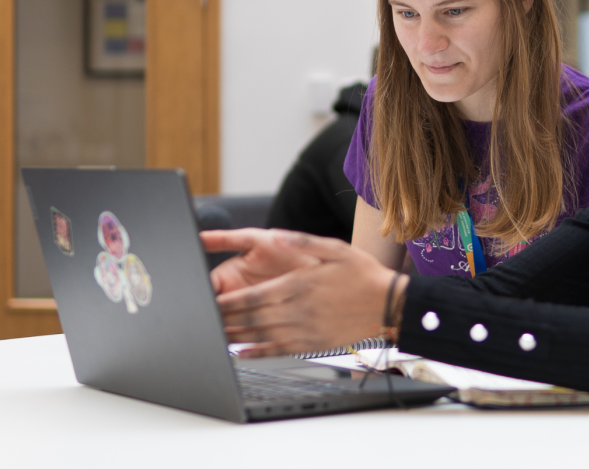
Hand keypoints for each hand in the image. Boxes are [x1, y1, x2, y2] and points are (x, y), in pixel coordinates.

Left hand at [215, 234, 406, 357]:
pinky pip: (277, 351)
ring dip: (233, 337)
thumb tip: (276, 235)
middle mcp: (296, 310)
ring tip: (211, 336)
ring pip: (258, 337)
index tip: (205, 303)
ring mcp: (303, 329)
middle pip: (248, 319)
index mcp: (296, 285)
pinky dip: (255, 353)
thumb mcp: (334, 247)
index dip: (224, 303)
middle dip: (221, 320)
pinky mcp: (311, 343)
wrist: (388, 303)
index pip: (249, 297)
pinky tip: (241, 353)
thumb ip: (301, 241)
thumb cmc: (362, 274)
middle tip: (199, 321)